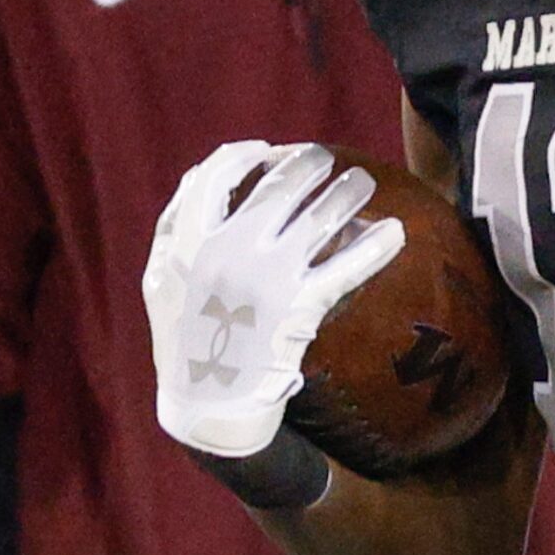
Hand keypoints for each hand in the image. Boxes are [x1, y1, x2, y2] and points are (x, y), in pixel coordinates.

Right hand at [144, 141, 406, 458]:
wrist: (208, 405)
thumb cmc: (184, 340)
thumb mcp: (160, 282)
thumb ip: (174, 230)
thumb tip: (202, 175)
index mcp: (186, 243)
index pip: (214, 177)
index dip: (242, 156)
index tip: (266, 150)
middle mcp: (226, 251)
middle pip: (278, 187)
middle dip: (308, 165)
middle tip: (326, 160)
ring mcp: (266, 278)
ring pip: (318, 217)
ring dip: (347, 192)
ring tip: (364, 181)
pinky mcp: (298, 307)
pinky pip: (345, 268)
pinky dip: (374, 247)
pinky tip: (395, 233)